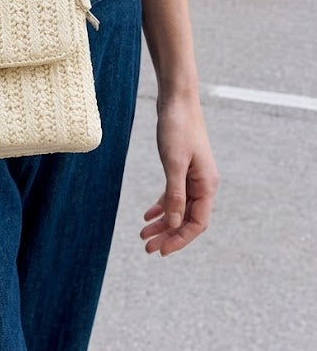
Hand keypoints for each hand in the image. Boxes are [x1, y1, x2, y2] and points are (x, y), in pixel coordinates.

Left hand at [140, 95, 219, 256]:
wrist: (177, 99)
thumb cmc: (177, 128)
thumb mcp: (174, 163)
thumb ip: (174, 195)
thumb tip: (173, 224)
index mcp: (206, 185)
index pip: (197, 223)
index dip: (179, 239)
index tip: (160, 251)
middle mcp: (203, 183)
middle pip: (187, 218)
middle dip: (168, 235)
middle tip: (147, 247)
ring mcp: (193, 176)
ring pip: (179, 208)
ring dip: (163, 223)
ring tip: (143, 235)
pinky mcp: (182, 167)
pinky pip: (174, 194)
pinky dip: (161, 205)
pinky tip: (147, 215)